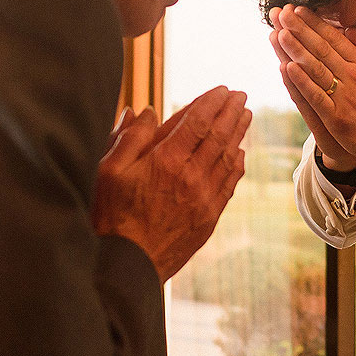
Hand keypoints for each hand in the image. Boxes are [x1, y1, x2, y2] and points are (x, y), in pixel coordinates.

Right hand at [93, 85, 250, 280]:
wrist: (128, 266)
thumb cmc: (112, 216)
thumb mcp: (109, 172)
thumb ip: (129, 139)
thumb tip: (146, 111)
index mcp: (165, 161)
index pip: (197, 121)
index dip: (212, 102)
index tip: (222, 89)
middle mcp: (190, 176)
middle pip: (218, 135)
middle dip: (232, 112)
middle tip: (241, 95)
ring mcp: (203, 198)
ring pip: (228, 158)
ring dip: (239, 134)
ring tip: (246, 116)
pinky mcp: (209, 217)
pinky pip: (229, 184)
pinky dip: (236, 165)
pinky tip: (239, 154)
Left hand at [272, 6, 355, 173]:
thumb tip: (351, 30)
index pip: (334, 38)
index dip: (315, 23)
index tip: (299, 10)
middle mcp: (353, 77)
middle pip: (321, 49)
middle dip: (300, 29)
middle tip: (281, 13)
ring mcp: (344, 97)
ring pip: (315, 69)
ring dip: (296, 50)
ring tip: (279, 33)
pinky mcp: (337, 118)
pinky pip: (316, 96)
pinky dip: (301, 82)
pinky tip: (287, 68)